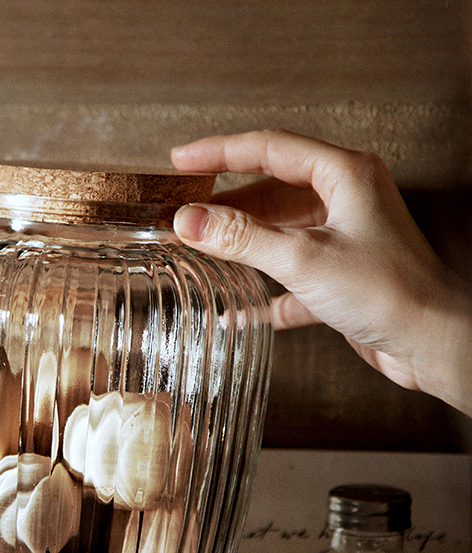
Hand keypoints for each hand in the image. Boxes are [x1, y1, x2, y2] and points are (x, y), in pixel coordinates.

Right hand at [171, 129, 471, 416]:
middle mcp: (346, 200)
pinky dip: (263, 291)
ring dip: (242, 244)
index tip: (182, 160)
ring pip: (279, 230)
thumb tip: (190, 221)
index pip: (270, 148)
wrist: (432, 343)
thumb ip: (242, 237)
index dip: (220, 152)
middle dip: (226, 203)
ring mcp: (343, 238)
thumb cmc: (389, 292)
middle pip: (271, 190)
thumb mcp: (303, 258)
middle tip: (186, 212)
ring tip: (202, 251)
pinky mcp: (340, 276)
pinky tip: (239, 312)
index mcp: (345, 175)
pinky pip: (289, 276)